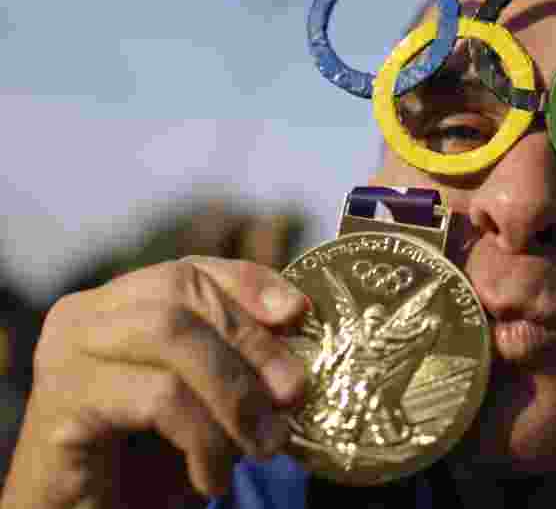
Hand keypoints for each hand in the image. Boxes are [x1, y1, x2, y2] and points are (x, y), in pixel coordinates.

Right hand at [0, 257, 308, 508]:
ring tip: (264, 444)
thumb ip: (239, 359)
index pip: (191, 271)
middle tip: (294, 395)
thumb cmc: (149, 465)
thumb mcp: (206, 401)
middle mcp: (86, 317)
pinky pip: (157, 396)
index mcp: (120, 306)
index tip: (299, 312)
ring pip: (172, 334)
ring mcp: (66, 355)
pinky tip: (213, 478)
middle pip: (183, 293)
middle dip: (252, 341)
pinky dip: (203, 437)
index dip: (249, 284)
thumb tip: (299, 326)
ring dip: (235, 392)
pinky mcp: (61, 404)